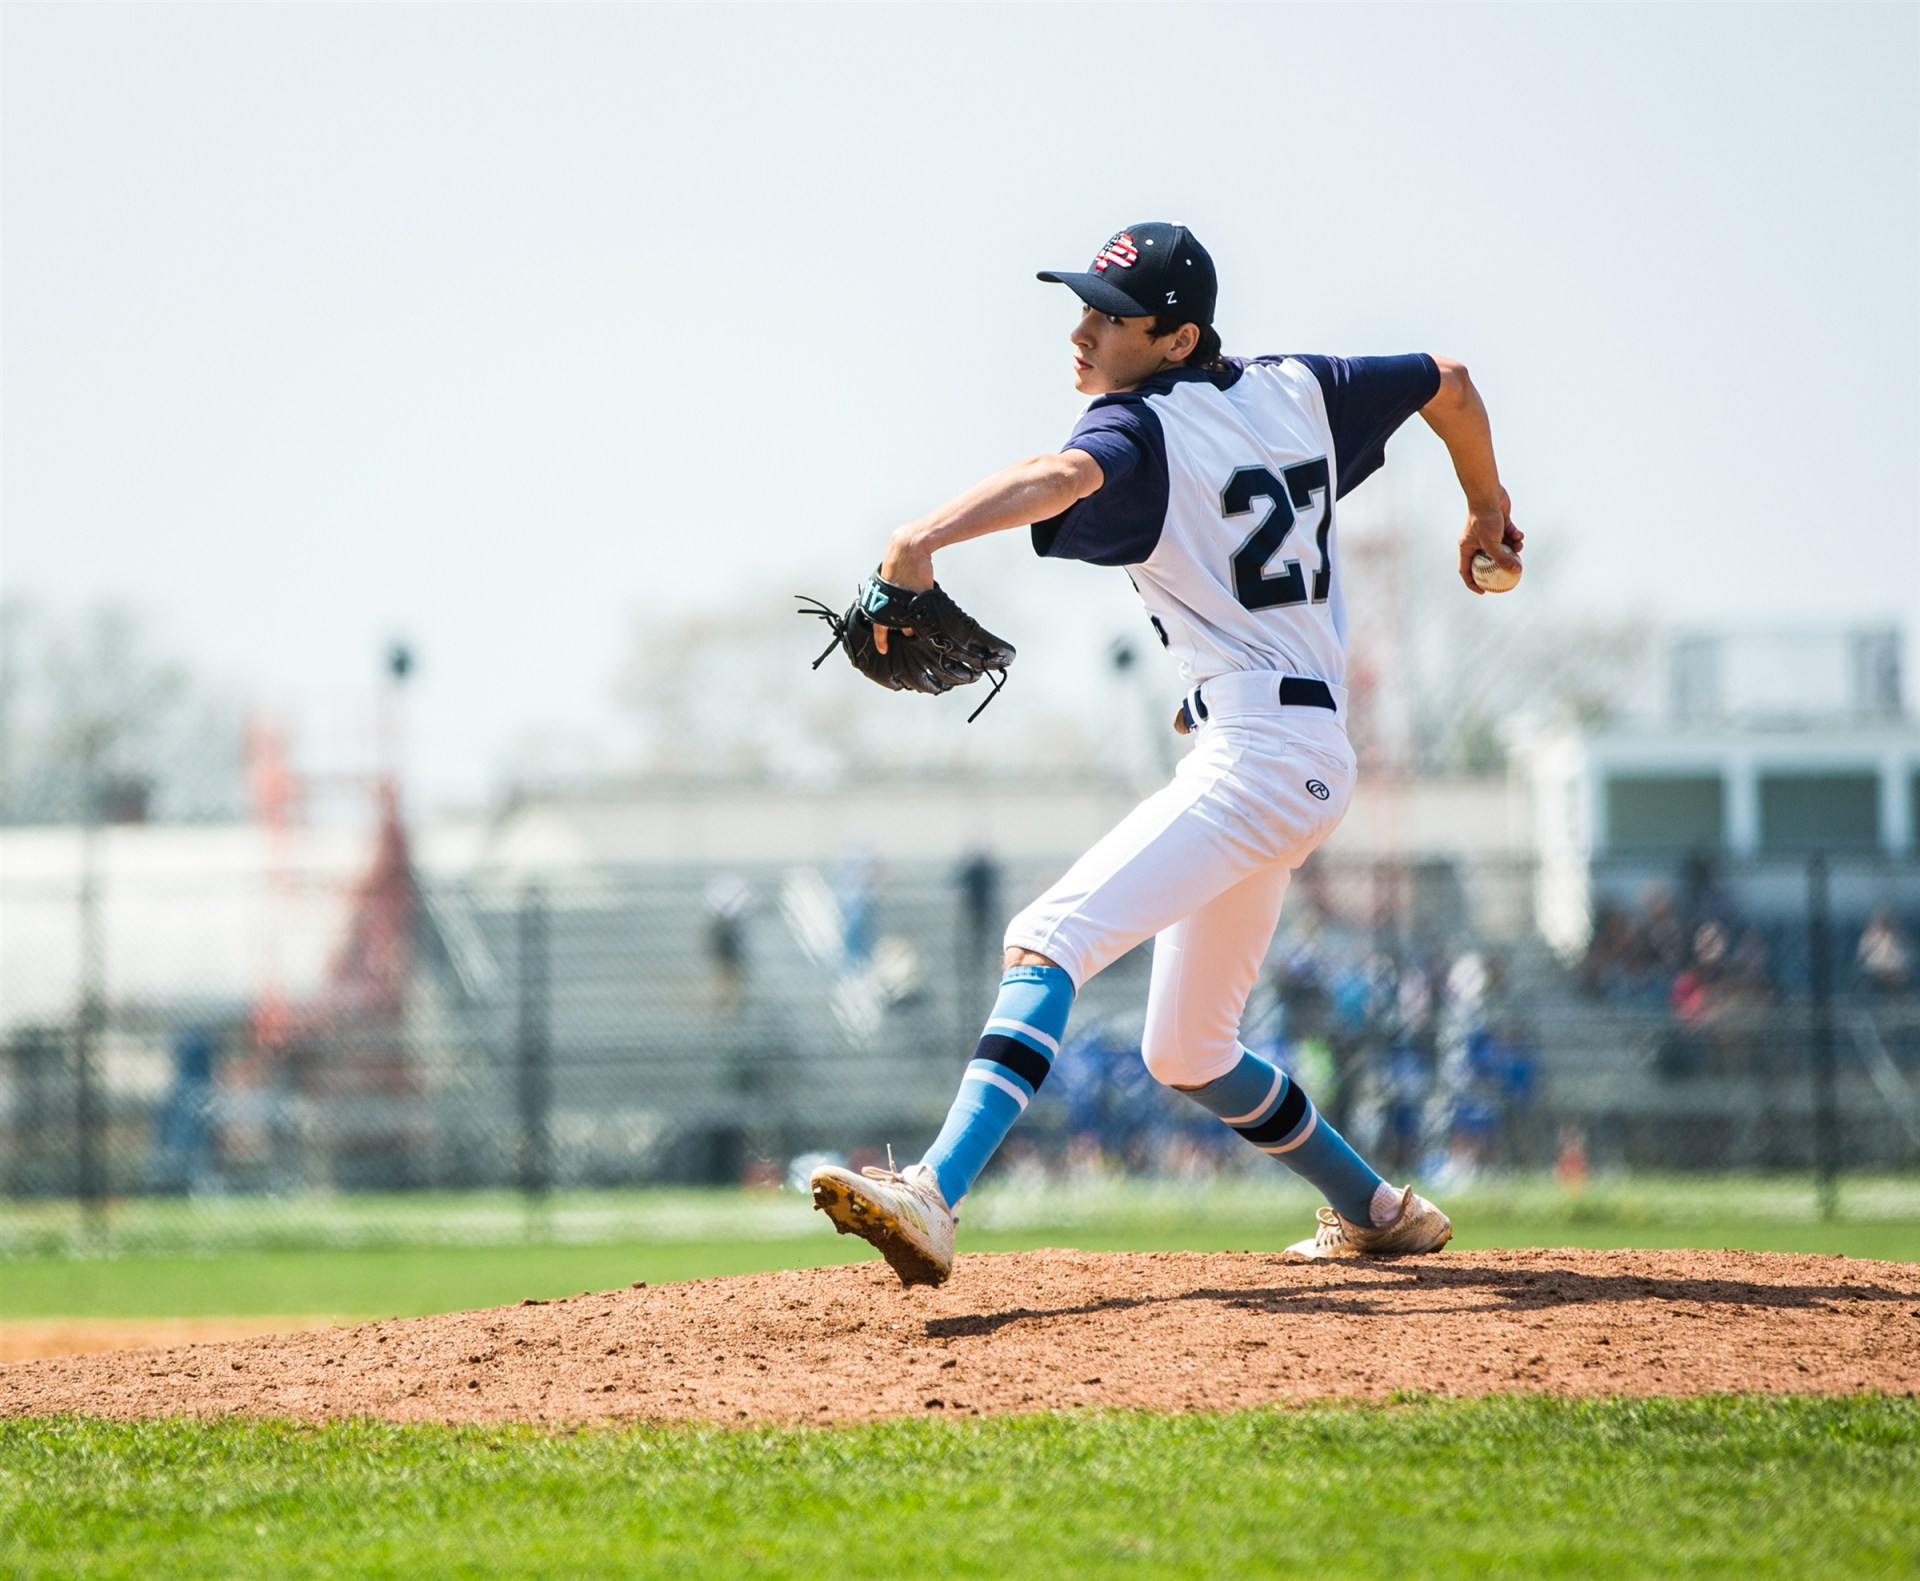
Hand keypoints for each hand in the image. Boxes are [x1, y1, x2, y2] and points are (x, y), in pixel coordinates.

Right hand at [874, 532, 933, 651]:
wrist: (911, 543)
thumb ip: (914, 615)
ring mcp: (885, 584)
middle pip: (886, 617)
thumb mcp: (918, 596)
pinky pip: (894, 593)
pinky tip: (911, 598)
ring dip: (900, 612)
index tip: (884, 650)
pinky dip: (902, 599)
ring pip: (891, 606)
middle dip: (895, 626)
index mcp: (884, 601)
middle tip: (904, 633)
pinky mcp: (890, 576)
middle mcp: (881, 594)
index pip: (879, 628)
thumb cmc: (915, 568)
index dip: (881, 641)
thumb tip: (911, 631)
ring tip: (912, 614)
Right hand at [1457, 489, 1522, 594]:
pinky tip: (1520, 536)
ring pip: (1501, 547)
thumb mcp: (1492, 543)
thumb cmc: (1485, 519)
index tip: (1484, 591)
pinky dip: (1514, 536)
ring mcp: (1488, 533)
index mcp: (1466, 547)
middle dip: (1499, 566)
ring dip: (1512, 549)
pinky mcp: (1499, 524)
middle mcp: (1475, 541)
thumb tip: (1516, 571)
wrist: (1488, 495)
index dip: (1473, 583)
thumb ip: (1502, 558)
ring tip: (1518, 548)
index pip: (1466, 570)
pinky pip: (1508, 535)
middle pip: (1487, 560)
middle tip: (1509, 575)